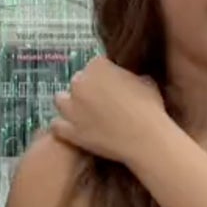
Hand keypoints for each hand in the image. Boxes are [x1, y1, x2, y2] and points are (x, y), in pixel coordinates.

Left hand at [51, 56, 172, 167]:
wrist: (145, 140)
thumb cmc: (150, 109)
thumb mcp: (146, 82)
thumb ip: (130, 77)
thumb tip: (128, 79)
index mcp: (98, 66)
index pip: (96, 66)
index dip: (105, 77)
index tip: (113, 87)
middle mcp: (79, 83)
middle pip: (78, 82)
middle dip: (88, 90)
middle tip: (102, 103)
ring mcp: (70, 107)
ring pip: (61, 100)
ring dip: (71, 105)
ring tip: (85, 115)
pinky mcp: (68, 130)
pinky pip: (57, 125)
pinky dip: (65, 126)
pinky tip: (77, 130)